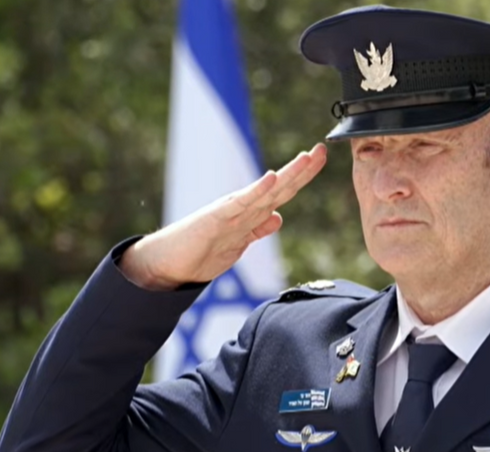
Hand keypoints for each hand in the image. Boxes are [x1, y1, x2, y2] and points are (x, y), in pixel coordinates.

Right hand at [120, 143, 327, 289]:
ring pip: (266, 191)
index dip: (303, 177)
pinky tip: (271, 178)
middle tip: (322, 150)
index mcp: (250, 213)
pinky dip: (257, 190)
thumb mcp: (238, 243)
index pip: (282, 192)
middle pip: (280, 186)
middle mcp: (243, 207)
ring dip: (288, 174)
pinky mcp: (217, 217)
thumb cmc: (199, 252)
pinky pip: (241, 203)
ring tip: (306, 158)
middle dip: (302, 169)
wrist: (167, 263)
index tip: (319, 160)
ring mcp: (231, 210)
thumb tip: (278, 218)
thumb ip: (257, 230)